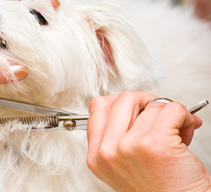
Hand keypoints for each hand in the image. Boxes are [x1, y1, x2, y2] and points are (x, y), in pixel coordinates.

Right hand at [87, 90, 210, 191]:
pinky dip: (184, 115)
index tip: (137, 110)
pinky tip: (185, 130)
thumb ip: (120, 133)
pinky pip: (173, 109)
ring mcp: (129, 146)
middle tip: (159, 113)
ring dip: (171, 113)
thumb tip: (141, 103)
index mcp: (97, 156)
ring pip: (152, 104)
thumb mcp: (124, 164)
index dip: (123, 105)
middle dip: (147, 101)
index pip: (98, 107)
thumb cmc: (160, 191)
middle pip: (123, 98)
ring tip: (176, 131)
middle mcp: (108, 151)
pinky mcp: (155, 143)